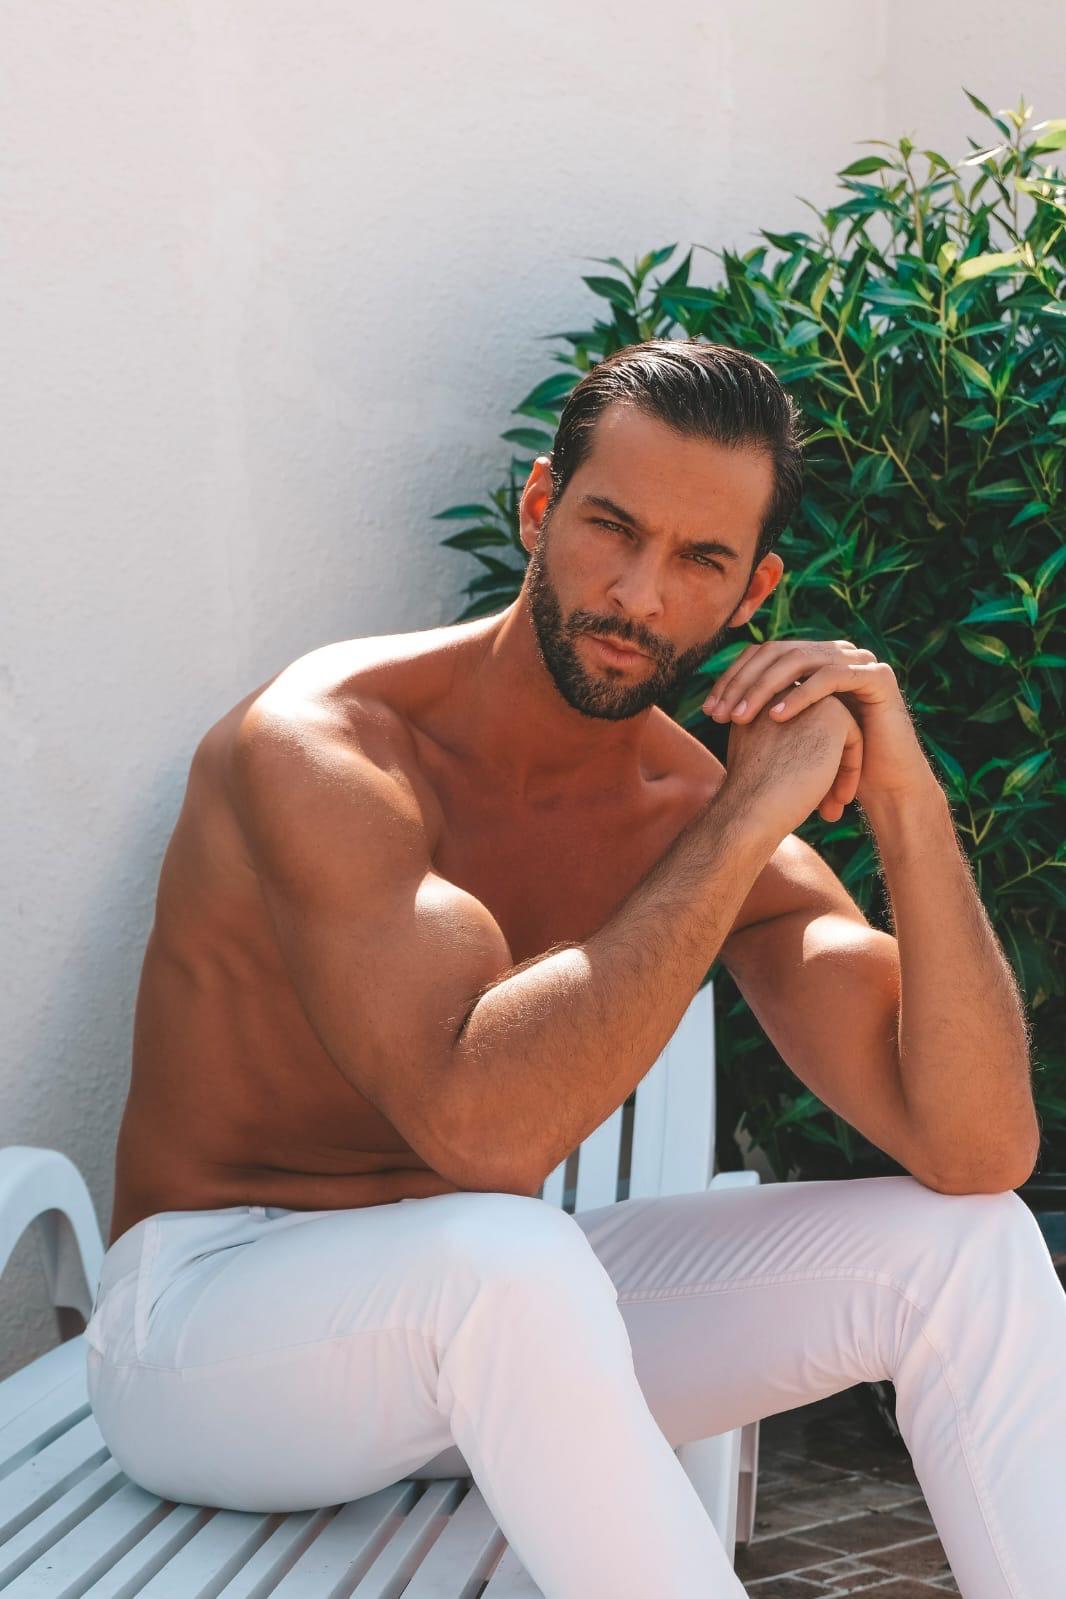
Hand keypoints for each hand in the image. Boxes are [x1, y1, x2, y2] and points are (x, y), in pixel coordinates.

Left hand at [703, 639, 932, 818]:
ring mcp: (858, 660)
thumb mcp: (789, 732)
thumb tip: (713, 701)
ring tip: (740, 718)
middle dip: (742, 683)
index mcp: (813, 660)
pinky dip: (799, 695)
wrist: (882, 786)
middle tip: (718, 714)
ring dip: (763, 688)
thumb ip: (762, 708)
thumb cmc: (831, 765)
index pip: (763, 655)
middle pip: (776, 652)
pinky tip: (776, 718)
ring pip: (799, 660)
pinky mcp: (877, 676)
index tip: (708, 711)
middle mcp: (835, 653)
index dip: (732, 679)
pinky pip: (830, 677)